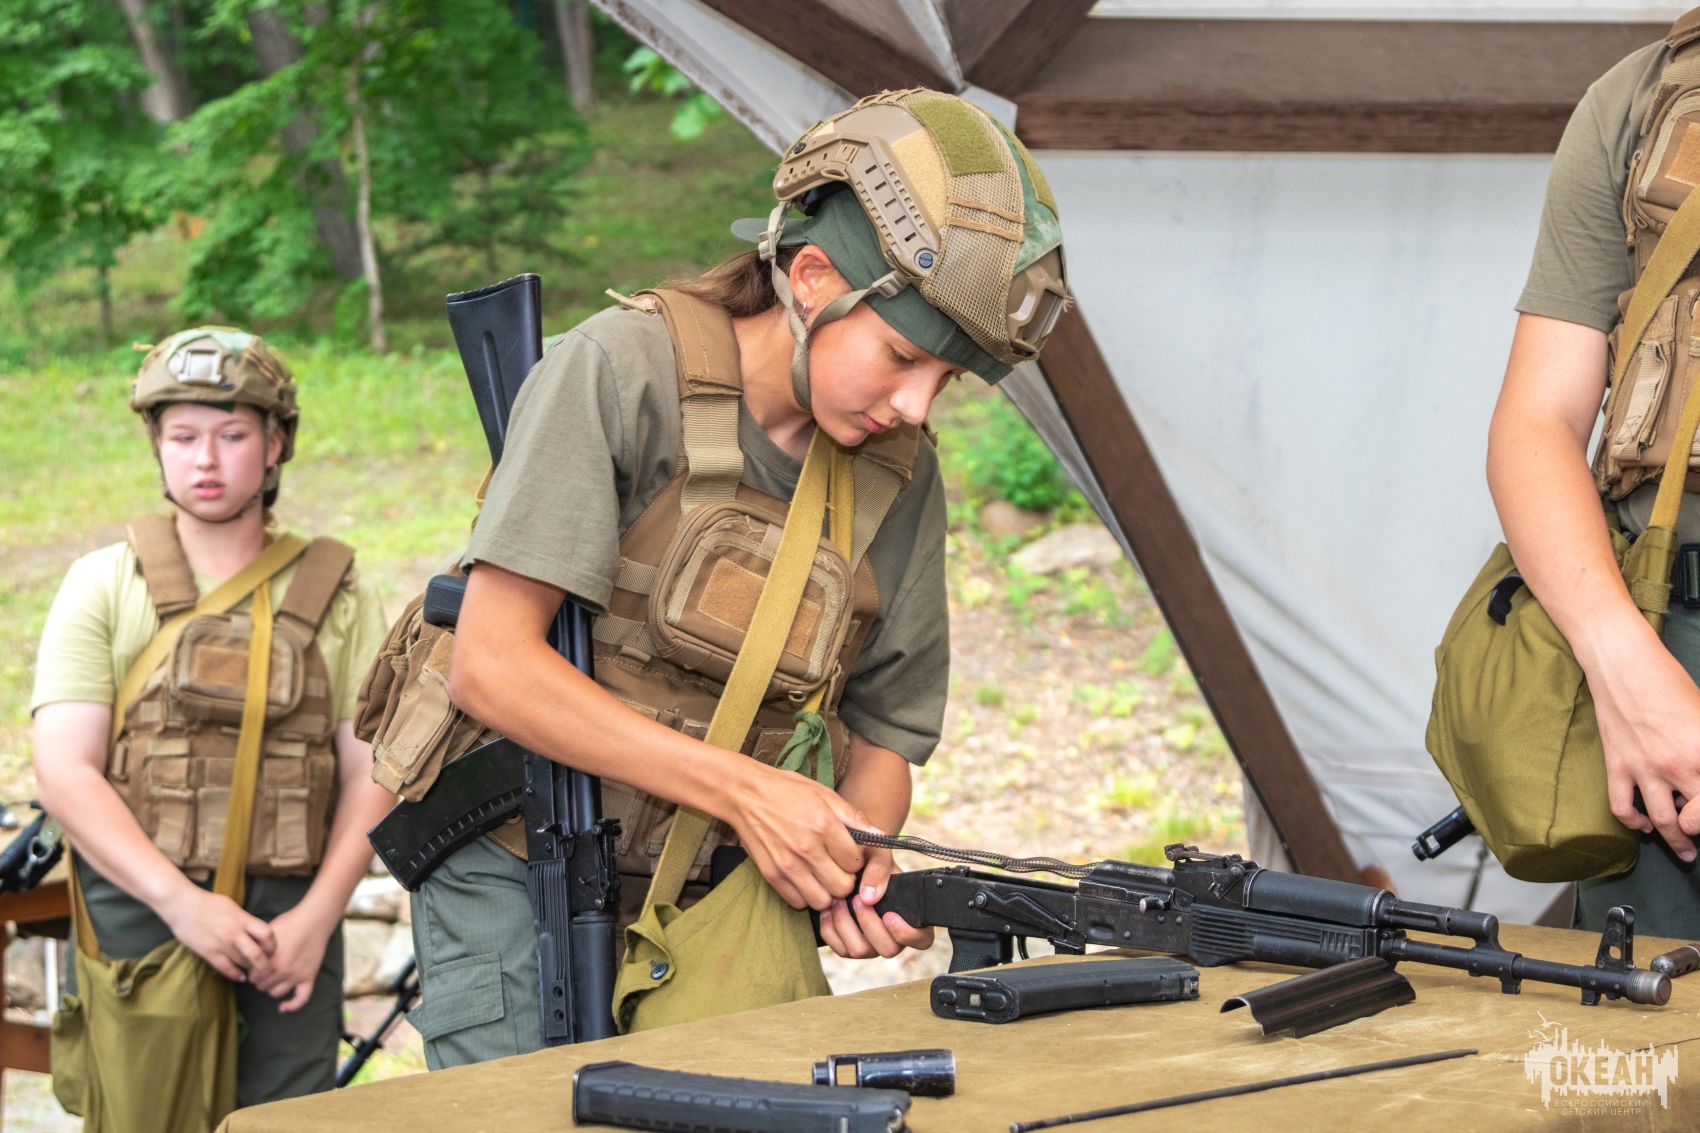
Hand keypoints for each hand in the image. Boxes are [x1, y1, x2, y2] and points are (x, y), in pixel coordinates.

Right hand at [159, 886, 275, 983]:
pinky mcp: (208, 952)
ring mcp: (222, 944)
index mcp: (243, 919)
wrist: (182, 905)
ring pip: (243, 963)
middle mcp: (235, 933)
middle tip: (266, 969)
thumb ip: (244, 919)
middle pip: (258, 954)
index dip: (272, 945)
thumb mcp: (232, 906)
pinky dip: (235, 975)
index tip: (271, 950)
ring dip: (250, 970)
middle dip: (264, 965)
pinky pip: (225, 968)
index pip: (267, 934)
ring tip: (254, 974)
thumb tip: (254, 929)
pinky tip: (240, 977)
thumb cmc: (208, 903)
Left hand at [248, 904, 331, 1011]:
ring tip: (271, 979)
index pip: (251, 976)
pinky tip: (283, 1007)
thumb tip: (244, 958)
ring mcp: (297, 975)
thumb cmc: (290, 923)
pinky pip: (301, 998)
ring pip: (275, 993)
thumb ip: (256, 948)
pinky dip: (292, 1006)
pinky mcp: (309, 977)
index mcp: (270, 959)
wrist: (314, 920)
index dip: (251, 971)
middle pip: (261, 986)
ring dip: (271, 988)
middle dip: (259, 979)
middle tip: (262, 971)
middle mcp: (282, 970)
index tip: (253, 966)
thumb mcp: (268, 933)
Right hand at [727, 763, 870, 910]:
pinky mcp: (771, 875)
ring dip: (826, 892)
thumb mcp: (824, 794)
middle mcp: (807, 848)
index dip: (856, 861)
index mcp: (824, 825)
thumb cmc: (787, 790)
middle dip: (845, 881)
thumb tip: (880, 836)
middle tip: (838, 869)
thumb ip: (854, 817)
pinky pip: (797, 902)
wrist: (745, 794)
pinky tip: (804, 880)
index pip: (856, 863)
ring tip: (822, 877)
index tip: (848, 854)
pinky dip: (805, 896)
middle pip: (842, 887)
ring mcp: (787, 864)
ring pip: (822, 901)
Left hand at [817, 847, 933, 959]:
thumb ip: (879, 870)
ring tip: (839, 900)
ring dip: (847, 924)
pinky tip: (828, 909)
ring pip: (861, 951)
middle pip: (889, 950)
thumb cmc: (869, 858)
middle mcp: (893, 936)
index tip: (889, 915)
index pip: (922, 939)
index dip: (907, 934)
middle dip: (870, 924)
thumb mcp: (877, 854)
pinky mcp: (848, 947)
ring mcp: (871, 945)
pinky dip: (830, 929)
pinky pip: (840, 948)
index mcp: (911, 917)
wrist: (846, 863)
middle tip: (857, 899)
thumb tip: (869, 896)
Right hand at [1590, 639, 1699, 859]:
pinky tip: (1643, 825)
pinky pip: (1622, 807)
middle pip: (1694, 818)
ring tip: (1684, 848)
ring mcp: (1643, 768)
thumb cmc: (1667, 681)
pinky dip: (1633, 822)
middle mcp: (1676, 765)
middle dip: (1699, 831)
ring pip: (1661, 821)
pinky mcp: (1616, 765)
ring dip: (1675, 840)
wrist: (1622, 664)